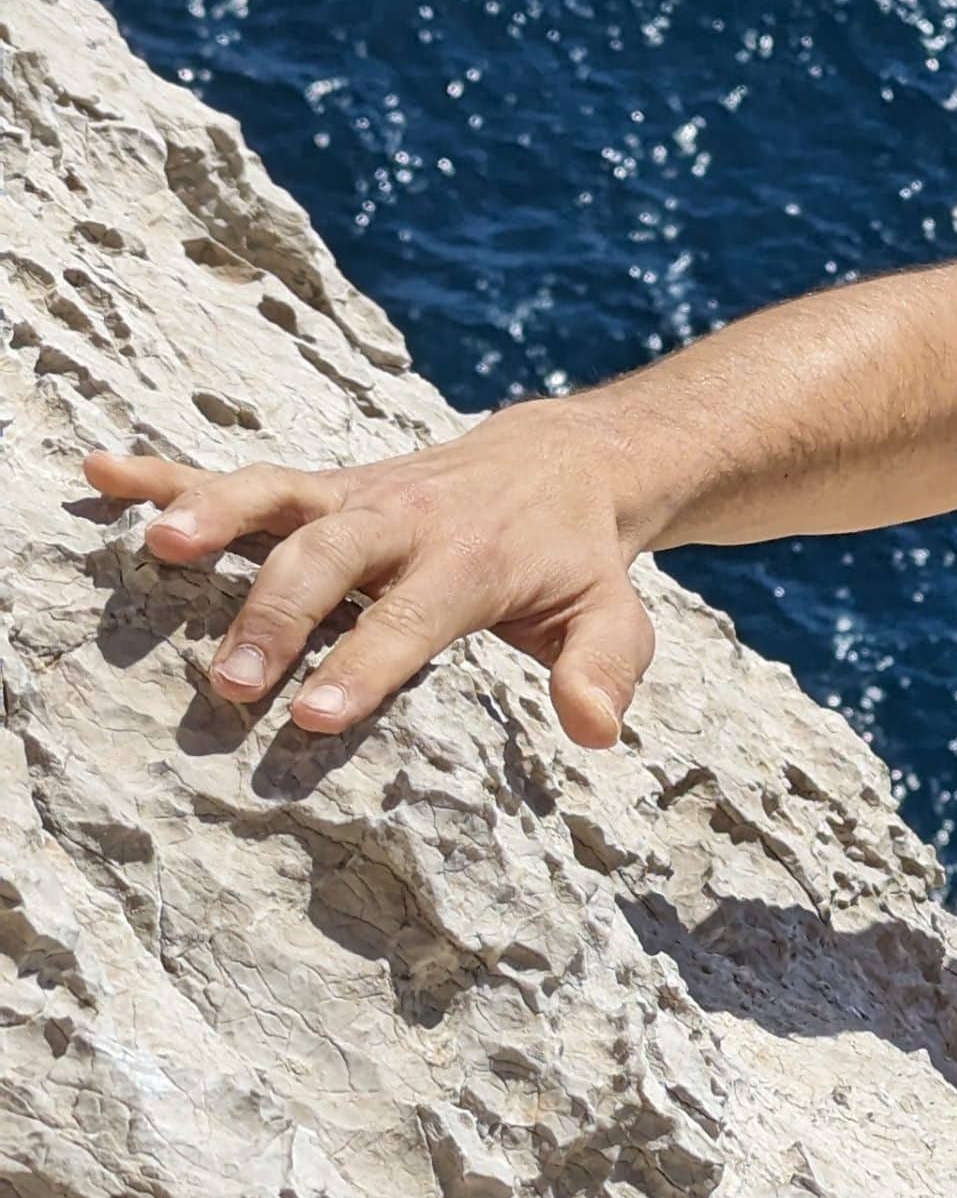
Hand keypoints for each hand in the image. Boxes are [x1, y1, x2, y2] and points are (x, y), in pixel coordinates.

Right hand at [83, 399, 657, 745]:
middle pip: (331, 561)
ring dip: (215, 515)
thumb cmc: (580, 565)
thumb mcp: (616, 620)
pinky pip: (241, 474)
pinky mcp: (324, 487)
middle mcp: (406, 522)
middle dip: (278, 618)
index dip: (365, 667)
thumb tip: (596, 732)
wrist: (564, 465)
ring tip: (156, 546)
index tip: (314, 718)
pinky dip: (171, 473)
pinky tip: (101, 476)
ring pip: (277, 497)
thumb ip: (604, 672)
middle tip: (228, 686)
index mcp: (474, 564)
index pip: (412, 620)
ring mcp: (357, 497)